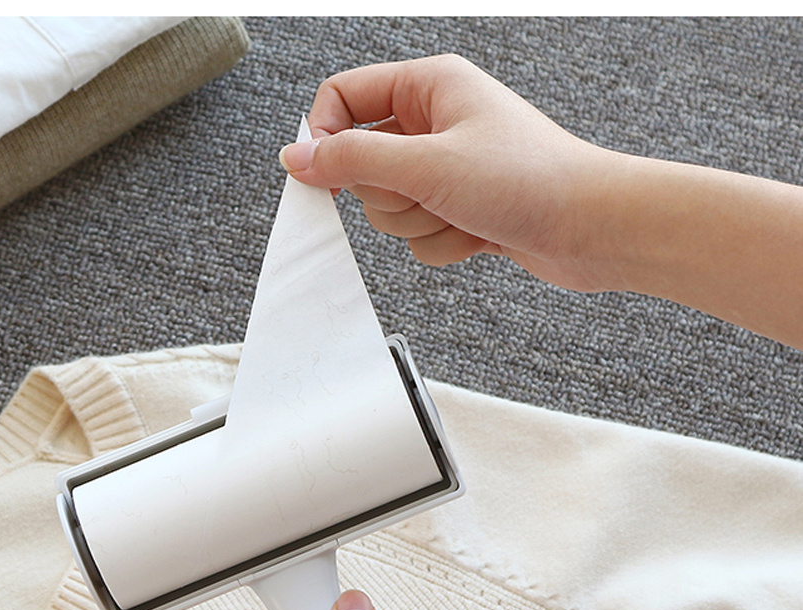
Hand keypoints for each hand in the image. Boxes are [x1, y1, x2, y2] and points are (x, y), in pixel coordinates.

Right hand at [280, 54, 802, 349]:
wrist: (592, 228)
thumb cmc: (529, 180)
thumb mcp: (427, 166)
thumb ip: (353, 161)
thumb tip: (296, 156)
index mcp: (427, 86)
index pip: (343, 97)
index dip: (325, 137)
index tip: (325, 176)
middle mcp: (434, 121)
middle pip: (362, 165)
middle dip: (391, 195)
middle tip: (430, 192)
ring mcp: (446, 168)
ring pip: (389, 209)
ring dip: (420, 225)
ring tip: (463, 214)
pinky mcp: (459, 208)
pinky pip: (419, 236)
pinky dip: (443, 244)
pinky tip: (478, 234)